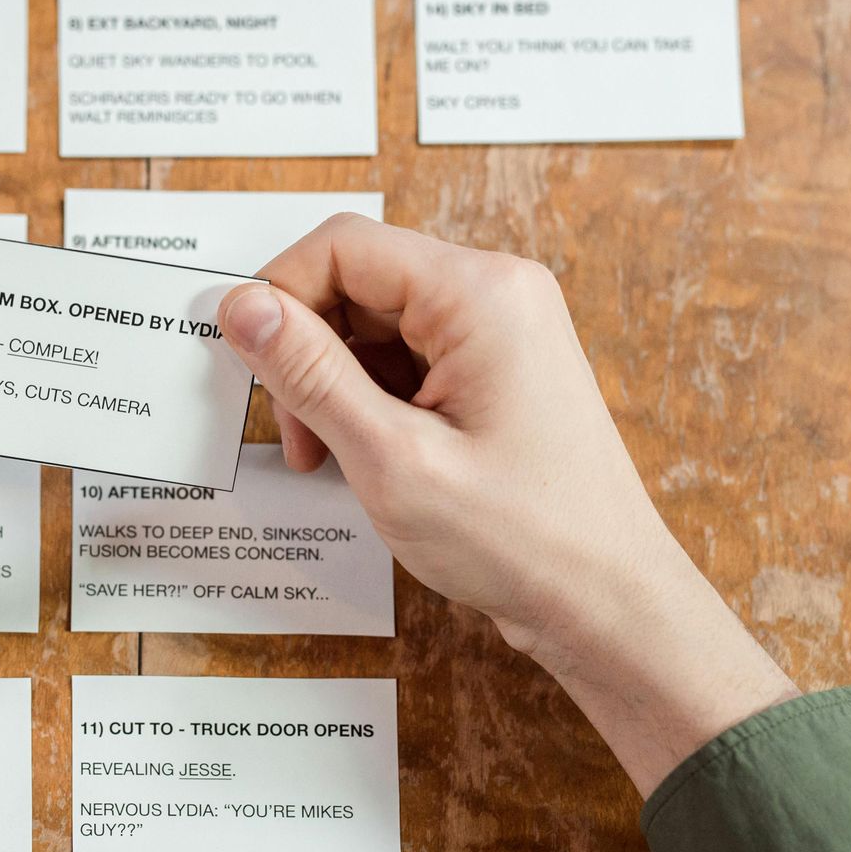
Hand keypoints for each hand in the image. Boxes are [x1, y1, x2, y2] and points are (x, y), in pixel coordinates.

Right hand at [216, 216, 794, 794]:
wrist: (609, 605)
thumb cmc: (524, 540)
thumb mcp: (392, 458)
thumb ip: (310, 375)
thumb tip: (241, 309)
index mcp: (480, 294)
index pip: (344, 246)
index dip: (279, 295)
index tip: (246, 362)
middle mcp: (496, 294)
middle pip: (358, 280)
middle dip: (307, 350)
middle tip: (297, 435)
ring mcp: (501, 331)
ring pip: (377, 323)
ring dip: (335, 382)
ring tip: (330, 457)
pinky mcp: (497, 369)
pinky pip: (408, 356)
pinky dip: (370, 399)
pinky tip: (368, 458)